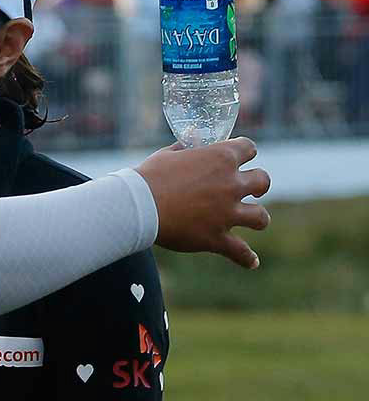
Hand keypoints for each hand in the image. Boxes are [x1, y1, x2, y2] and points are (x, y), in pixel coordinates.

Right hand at [135, 137, 270, 268]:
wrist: (137, 207)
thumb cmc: (148, 177)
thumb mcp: (167, 154)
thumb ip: (186, 147)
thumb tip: (193, 138)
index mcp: (221, 158)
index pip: (249, 148)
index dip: (245, 152)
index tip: (241, 156)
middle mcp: (231, 185)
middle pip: (262, 181)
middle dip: (258, 184)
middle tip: (251, 190)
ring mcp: (227, 213)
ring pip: (260, 217)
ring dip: (257, 217)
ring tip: (252, 219)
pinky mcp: (216, 238)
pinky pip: (240, 251)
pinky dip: (247, 258)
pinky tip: (252, 262)